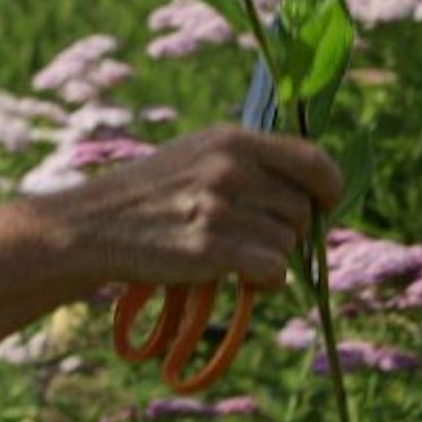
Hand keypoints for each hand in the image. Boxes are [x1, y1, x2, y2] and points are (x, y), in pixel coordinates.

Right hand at [60, 126, 343, 290]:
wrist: (93, 226)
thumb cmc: (149, 194)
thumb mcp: (196, 155)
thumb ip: (249, 162)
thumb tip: (311, 189)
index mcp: (231, 140)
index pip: (311, 159)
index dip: (329, 186)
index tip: (326, 203)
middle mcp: (229, 168)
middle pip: (302, 210)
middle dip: (289, 231)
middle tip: (257, 240)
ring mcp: (219, 208)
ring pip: (287, 243)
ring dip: (272, 258)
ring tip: (237, 256)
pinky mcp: (209, 248)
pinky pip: (271, 269)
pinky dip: (264, 281)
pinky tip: (240, 277)